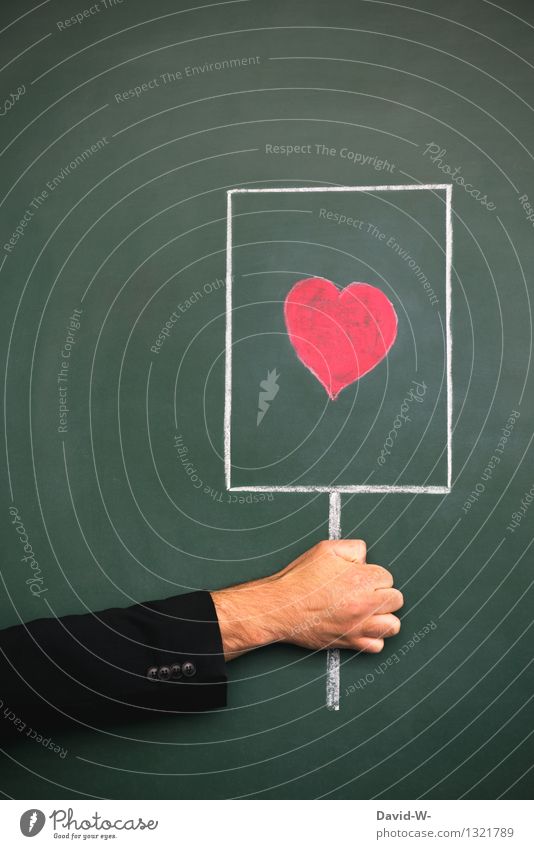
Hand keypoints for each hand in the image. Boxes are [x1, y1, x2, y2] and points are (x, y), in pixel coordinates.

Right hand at [211, 539, 402, 659]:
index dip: (373, 575)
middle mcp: (365, 604)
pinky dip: (372, 638)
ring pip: (393, 625)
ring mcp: (359, 625)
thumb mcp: (325, 550)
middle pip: (396, 600)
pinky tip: (361, 628)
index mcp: (362, 579)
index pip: (388, 577)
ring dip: (384, 617)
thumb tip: (364, 556)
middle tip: (365, 593)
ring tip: (369, 612)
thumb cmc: (300, 579)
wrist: (281, 607)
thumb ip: (352, 548)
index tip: (360, 578)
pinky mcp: (350, 642)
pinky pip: (377, 646)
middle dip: (383, 594)